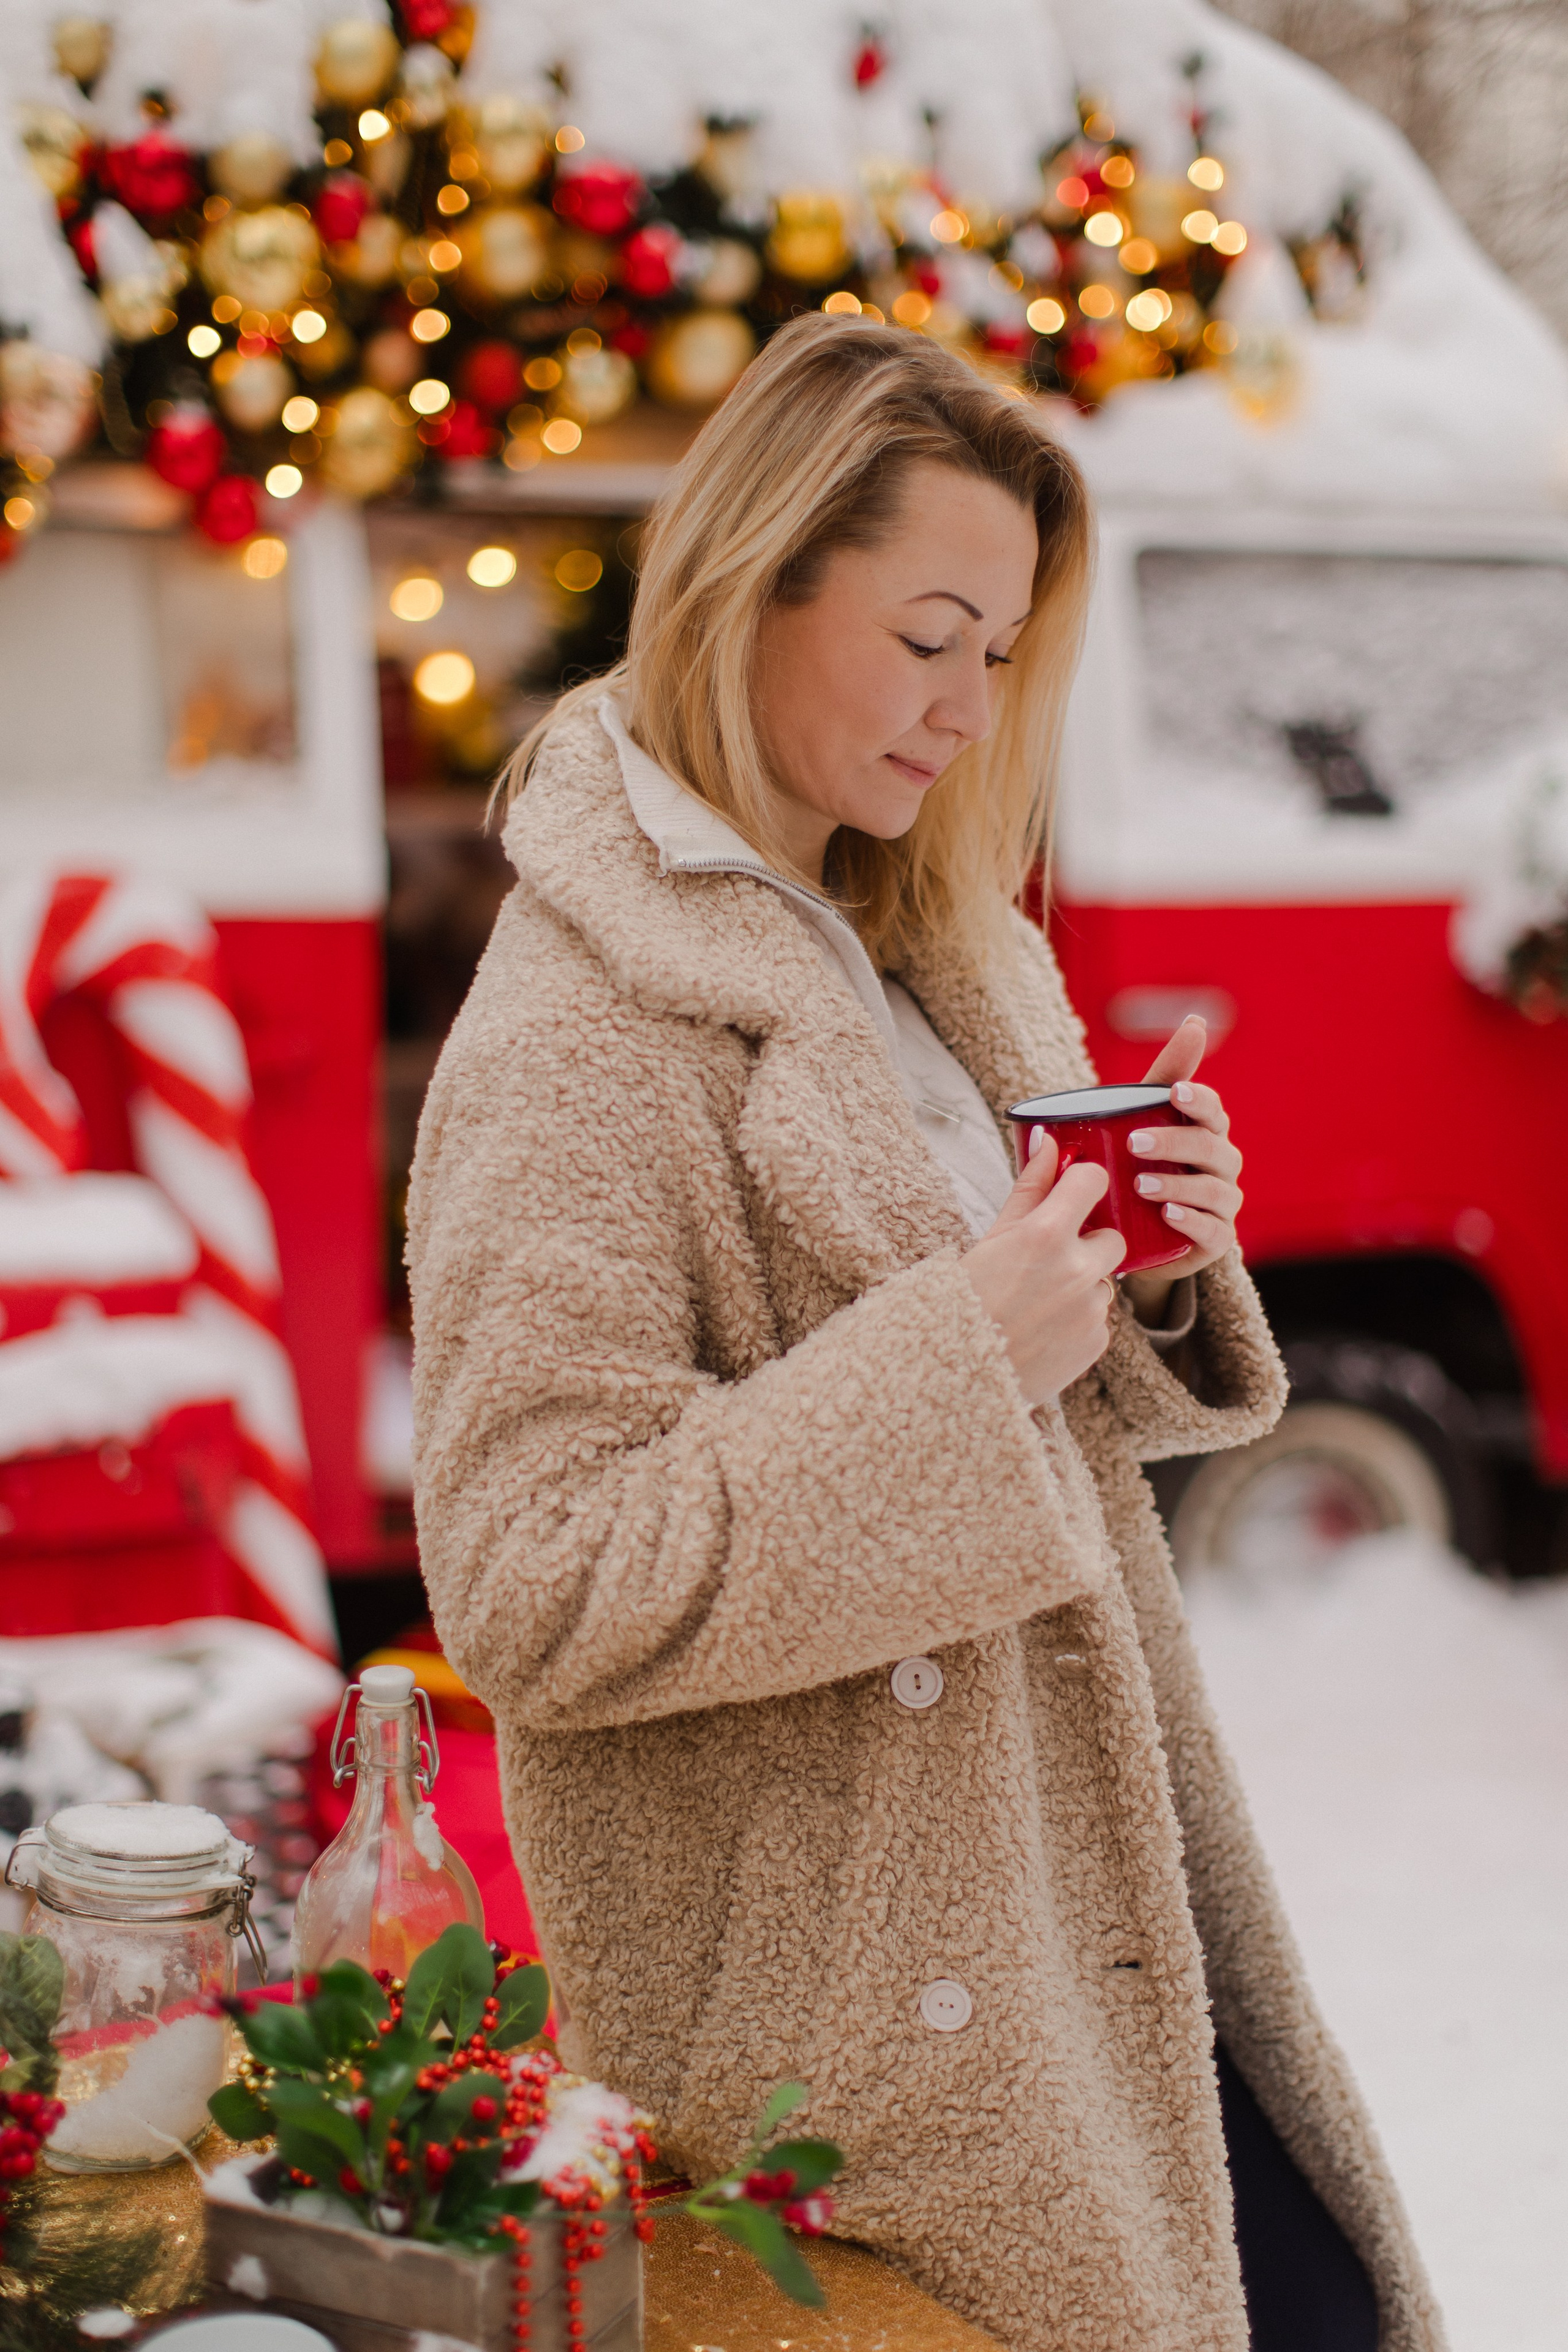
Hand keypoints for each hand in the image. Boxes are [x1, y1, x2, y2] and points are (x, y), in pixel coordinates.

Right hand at [961, 1131, 1127, 1405]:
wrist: (954, 1371)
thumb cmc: (965, 1298)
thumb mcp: (992, 1236)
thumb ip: (1029, 1188)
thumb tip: (1048, 1139)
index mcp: (1044, 1234)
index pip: (1093, 1181)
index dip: (1084, 1185)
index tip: (1073, 1194)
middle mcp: (1076, 1270)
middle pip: (1112, 1236)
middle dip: (1087, 1244)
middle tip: (1048, 1261)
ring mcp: (1090, 1309)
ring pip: (1105, 1281)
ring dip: (1081, 1286)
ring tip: (1038, 1303)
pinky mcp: (1096, 1343)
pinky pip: (1099, 1318)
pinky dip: (1078, 1320)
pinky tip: (1044, 1330)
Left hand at [1119, 1015, 1243, 1326]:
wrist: (1131, 1233)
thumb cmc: (1138, 1165)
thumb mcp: (1136, 1121)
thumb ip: (1160, 1076)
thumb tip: (1196, 1021)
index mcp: (1206, 1130)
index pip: (1212, 1108)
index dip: (1199, 1098)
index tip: (1174, 1092)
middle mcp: (1221, 1162)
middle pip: (1211, 1145)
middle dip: (1175, 1141)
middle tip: (1133, 1142)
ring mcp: (1222, 1202)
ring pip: (1213, 1188)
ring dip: (1178, 1183)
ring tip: (1140, 1184)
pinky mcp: (1215, 1238)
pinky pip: (1213, 1229)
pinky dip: (1192, 1220)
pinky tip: (1168, 1214)